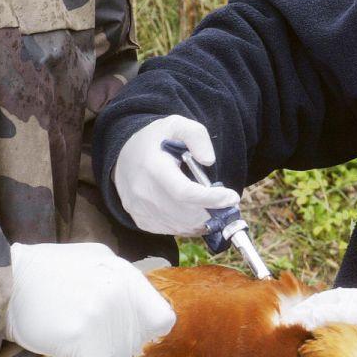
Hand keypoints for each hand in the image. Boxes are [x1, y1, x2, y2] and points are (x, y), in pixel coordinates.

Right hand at [5, 243, 174, 356]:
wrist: (9, 280)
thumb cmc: (52, 271)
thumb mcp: (97, 260)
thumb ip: (122, 281)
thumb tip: (141, 306)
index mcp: (126, 277)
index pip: (162, 319)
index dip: (147, 331)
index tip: (130, 333)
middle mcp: (119, 296)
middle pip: (137, 345)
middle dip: (118, 347)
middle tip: (95, 340)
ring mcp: (102, 318)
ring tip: (83, 348)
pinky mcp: (82, 341)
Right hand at [113, 115, 240, 235]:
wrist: (124, 155)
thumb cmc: (156, 140)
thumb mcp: (177, 125)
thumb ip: (196, 136)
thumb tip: (208, 160)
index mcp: (153, 167)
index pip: (184, 192)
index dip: (211, 199)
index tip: (232, 197)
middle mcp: (142, 192)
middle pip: (186, 214)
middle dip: (212, 210)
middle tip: (226, 201)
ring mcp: (140, 209)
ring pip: (182, 226)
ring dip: (203, 220)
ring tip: (212, 205)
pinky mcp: (142, 220)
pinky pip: (173, 230)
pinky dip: (189, 225)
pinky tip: (194, 211)